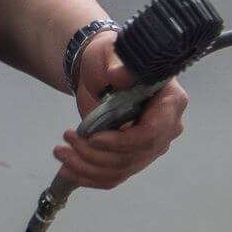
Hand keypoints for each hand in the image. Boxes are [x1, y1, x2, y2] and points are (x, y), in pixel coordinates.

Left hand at [54, 30, 188, 189]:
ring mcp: (150, 146)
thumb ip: (118, 64)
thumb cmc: (110, 60)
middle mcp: (167, 129)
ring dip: (87, 166)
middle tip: (68, 138)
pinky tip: (68, 171)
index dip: (123, 141)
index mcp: (170, 102)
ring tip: (60, 152)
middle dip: (97, 154)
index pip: (153, 133)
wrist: (99, 74)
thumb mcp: (112, 54)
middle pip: (136, 156)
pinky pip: (114, 177)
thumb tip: (120, 75)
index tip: (94, 138)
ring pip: (121, 169)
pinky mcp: (133, 158)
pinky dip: (90, 177)